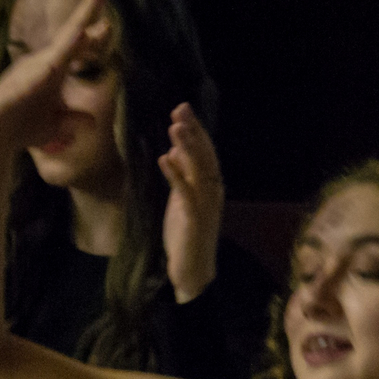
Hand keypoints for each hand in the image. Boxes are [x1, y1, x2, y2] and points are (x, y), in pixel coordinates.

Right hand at [0, 0, 109, 157]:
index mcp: (54, 70)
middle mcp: (42, 64)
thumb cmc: (20, 128)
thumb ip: (74, 119)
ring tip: (90, 4)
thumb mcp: (56, 125)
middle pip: (69, 35)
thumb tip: (91, 119)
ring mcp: (28, 72)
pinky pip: (38, 72)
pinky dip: (53, 61)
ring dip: (75, 30)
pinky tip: (66, 51)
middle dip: (84, 11)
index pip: (77, 45)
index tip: (111, 17)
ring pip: (57, 48)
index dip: (94, 32)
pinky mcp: (16, 88)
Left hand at [159, 102, 224, 301]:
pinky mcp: (195, 219)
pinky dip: (176, 176)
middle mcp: (213, 192)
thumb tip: (174, 150)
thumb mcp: (181, 198)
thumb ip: (181, 175)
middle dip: (193, 132)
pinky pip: (186, 194)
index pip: (205, 152)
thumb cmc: (186, 233)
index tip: (182, 110)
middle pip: (205, 156)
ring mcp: (206, 205)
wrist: (192, 269)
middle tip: (180, 109)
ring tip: (174, 127)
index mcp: (211, 186)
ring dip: (187, 148)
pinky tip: (165, 159)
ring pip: (199, 171)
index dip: (195, 130)